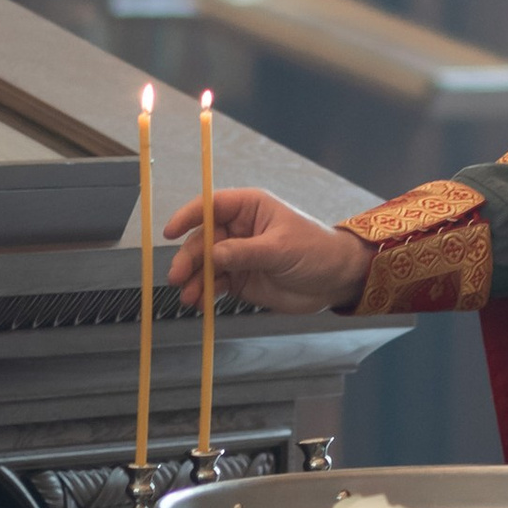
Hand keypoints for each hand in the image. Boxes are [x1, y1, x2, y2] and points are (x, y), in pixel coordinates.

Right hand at [162, 186, 372, 316]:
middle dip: (189, 258)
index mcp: (250, 208)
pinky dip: (205, 292)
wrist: (335, 281)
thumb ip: (245, 252)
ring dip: (194, 279)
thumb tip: (213, 255)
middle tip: (178, 277)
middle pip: (202, 239)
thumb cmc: (316, 251)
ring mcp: (237, 255)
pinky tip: (200, 302)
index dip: (189, 216)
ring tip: (190, 297)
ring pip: (205, 264)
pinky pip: (215, 283)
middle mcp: (239, 229)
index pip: (211, 206)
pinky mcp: (240, 278)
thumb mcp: (280, 249)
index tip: (171, 232)